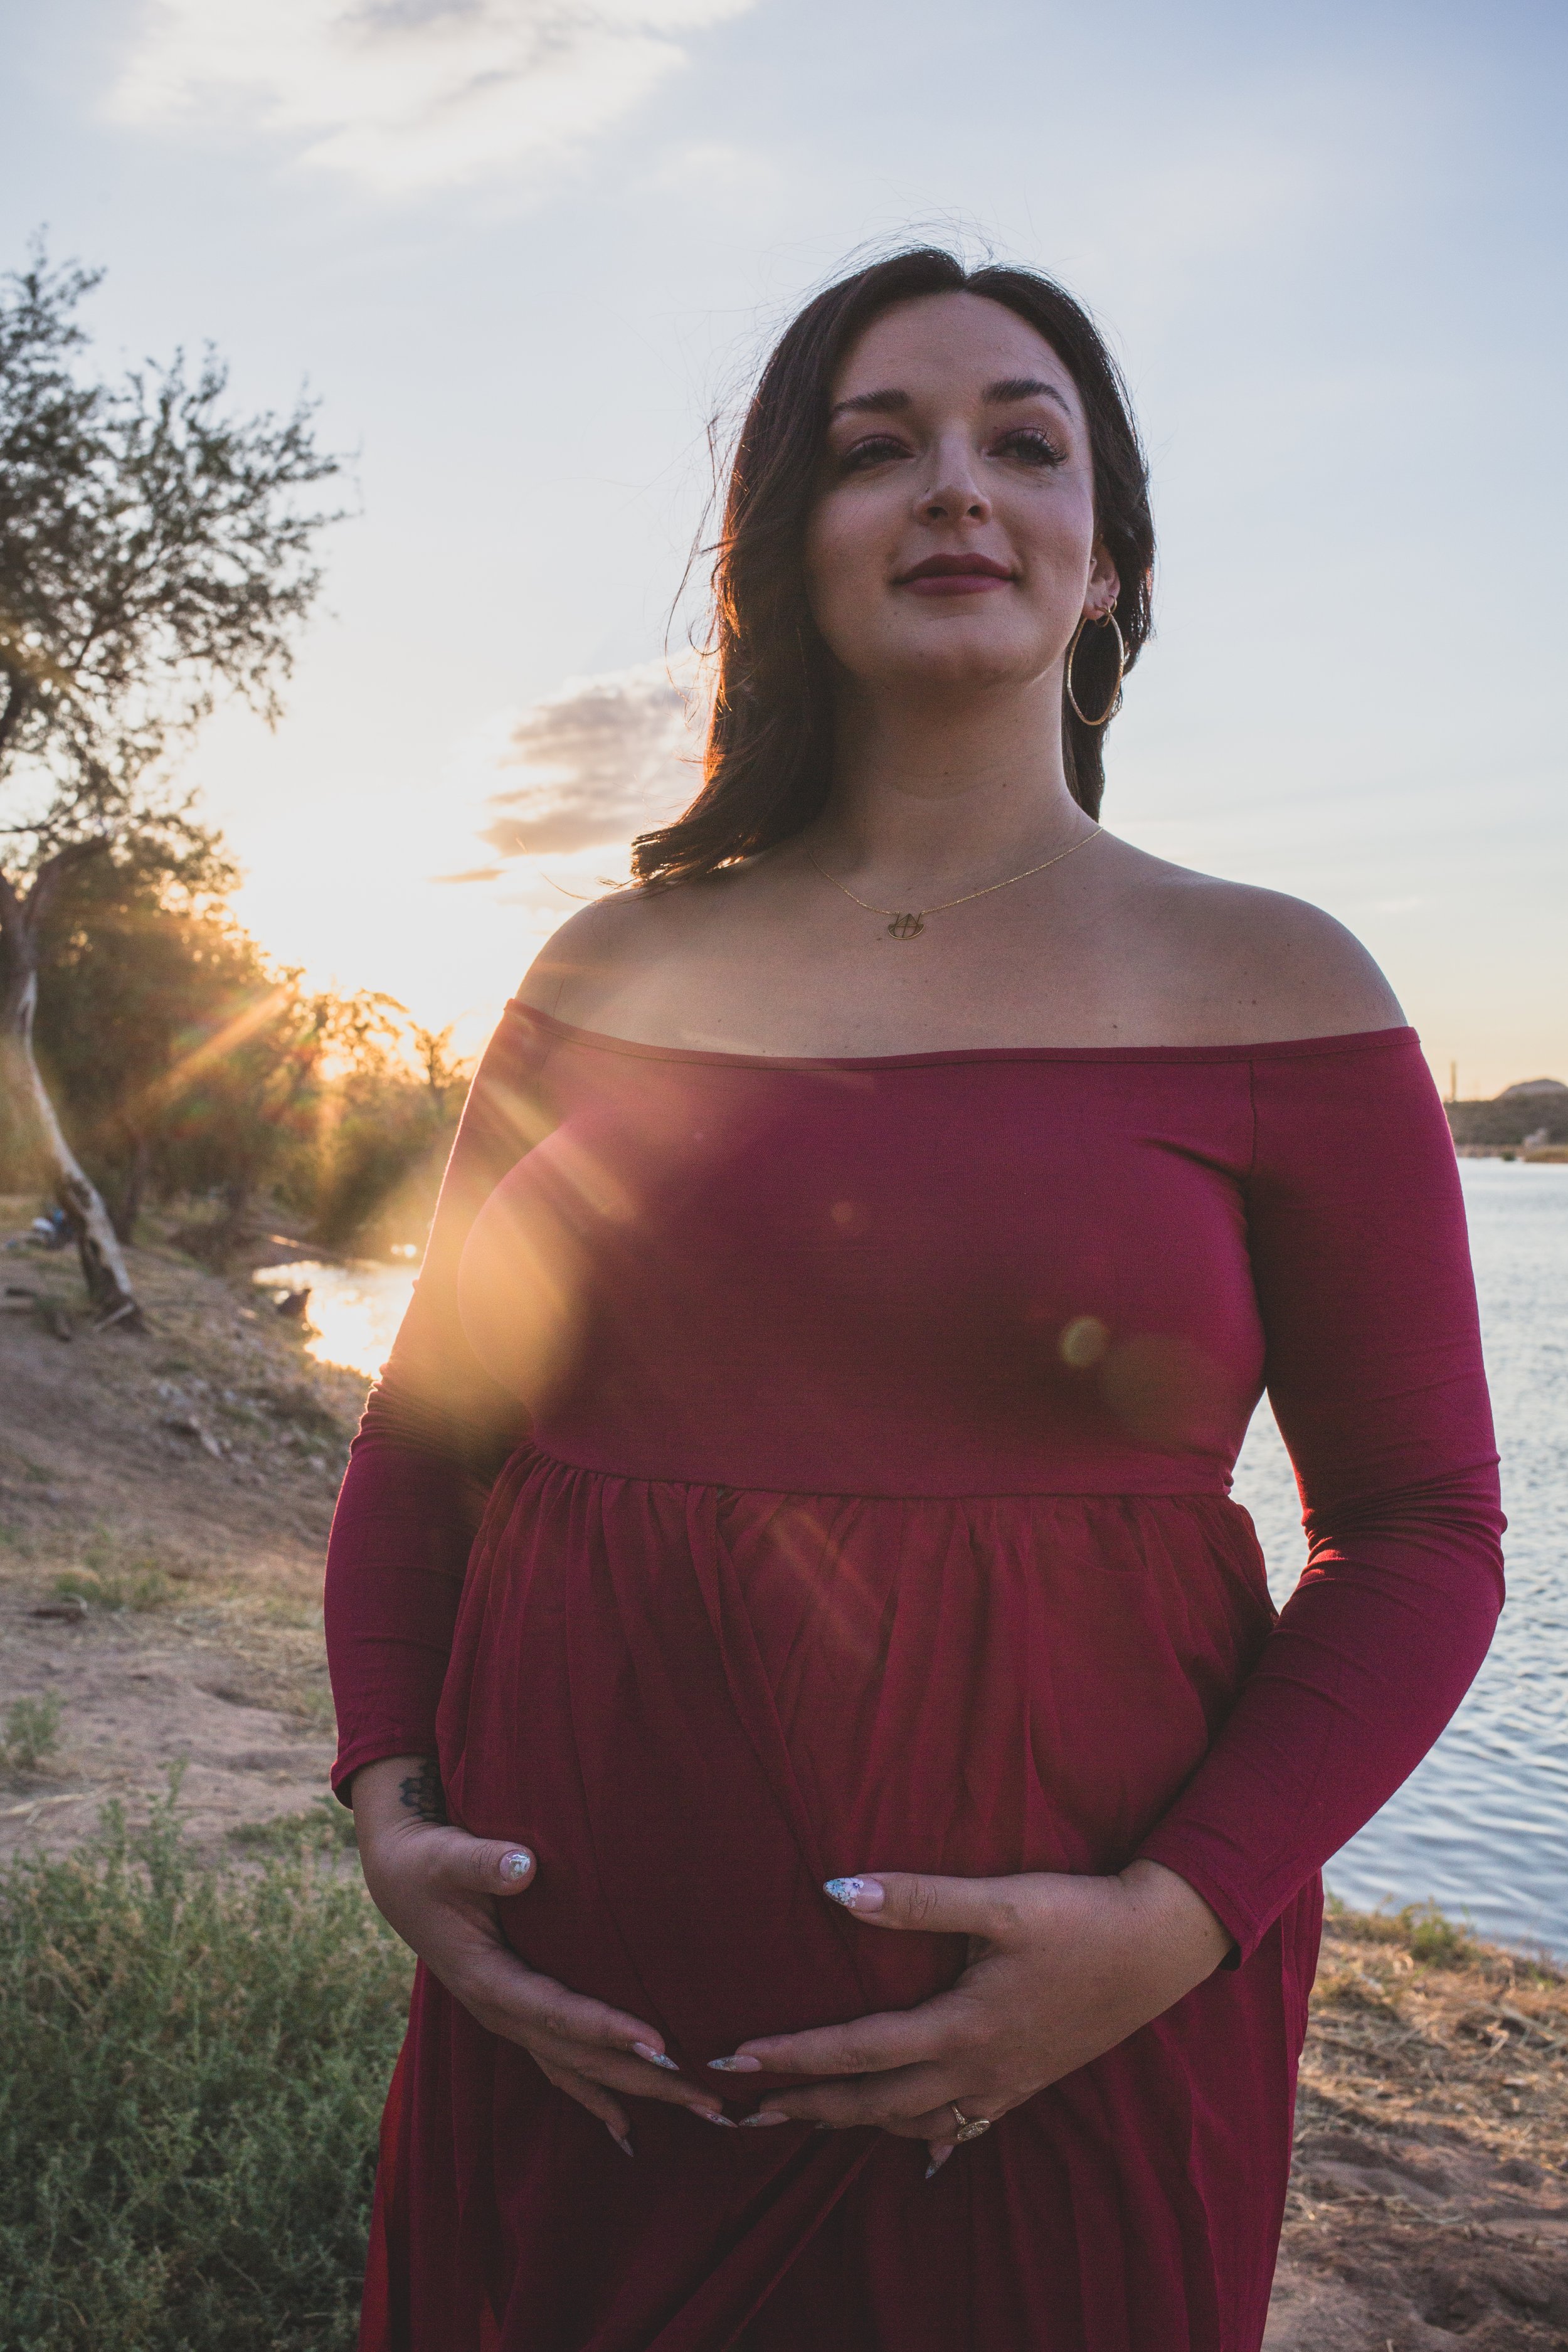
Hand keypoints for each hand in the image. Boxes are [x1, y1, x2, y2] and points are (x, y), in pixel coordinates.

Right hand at [350, 1755, 731, 2152]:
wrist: (399, 1880)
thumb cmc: (428, 1864)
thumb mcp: (447, 1858)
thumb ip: (484, 1863)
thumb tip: (523, 1865)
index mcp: (488, 1980)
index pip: (557, 2012)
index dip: (607, 2030)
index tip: (661, 2044)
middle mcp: (501, 2012)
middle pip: (580, 2057)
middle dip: (646, 2078)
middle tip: (708, 2099)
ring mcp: (510, 2020)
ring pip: (578, 2070)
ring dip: (636, 2092)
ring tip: (696, 2112)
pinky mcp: (518, 2015)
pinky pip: (561, 2066)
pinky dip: (595, 2095)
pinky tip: (626, 2127)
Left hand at [714, 1861, 1230, 2175]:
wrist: (1160, 1947)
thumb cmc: (1078, 1916)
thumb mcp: (999, 1899)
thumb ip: (916, 1899)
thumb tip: (833, 1889)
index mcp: (960, 2026)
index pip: (856, 2051)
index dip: (791, 2057)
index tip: (734, 2061)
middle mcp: (975, 2069)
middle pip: (873, 2104)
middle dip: (805, 2107)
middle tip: (745, 2111)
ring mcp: (1003, 2084)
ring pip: (912, 2122)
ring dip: (856, 2123)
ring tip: (809, 2118)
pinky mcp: (1027, 2082)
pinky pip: (959, 2126)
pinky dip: (921, 2134)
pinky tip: (912, 2142)